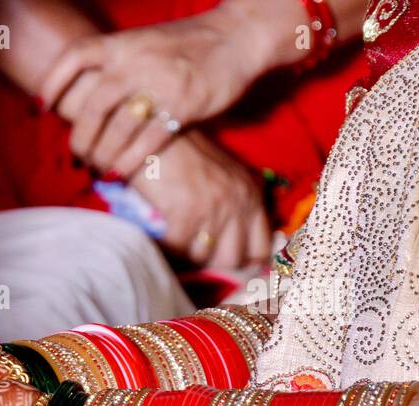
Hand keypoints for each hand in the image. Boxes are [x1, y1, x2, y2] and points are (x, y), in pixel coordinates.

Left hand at [43, 2, 294, 177]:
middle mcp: (136, 62)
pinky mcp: (183, 105)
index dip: (52, 82)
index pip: (75, 56)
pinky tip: (119, 173)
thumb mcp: (145, 42)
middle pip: (92, 105)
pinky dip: (128, 162)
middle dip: (80, 137)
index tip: (41, 108)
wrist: (238, 35)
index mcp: (123, 43)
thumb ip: (117, 63)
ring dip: (102, 155)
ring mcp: (159, 84)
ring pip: (116, 128)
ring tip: (98, 169)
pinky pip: (146, 141)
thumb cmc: (188, 44)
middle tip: (77, 155)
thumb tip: (84, 95)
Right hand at [130, 132, 271, 268]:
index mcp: (252, 194)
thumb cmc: (183, 153)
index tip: (221, 262)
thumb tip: (225, 247)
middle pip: (233, 259)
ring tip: (173, 243)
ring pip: (204, 259)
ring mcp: (214, 208)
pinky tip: (157, 239)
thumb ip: (233, 206)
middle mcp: (239, 202)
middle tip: (192, 254)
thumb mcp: (221, 177)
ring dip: (185, 256)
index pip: (261, 248)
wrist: (156, 129)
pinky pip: (178, 251)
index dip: (243, 262)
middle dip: (210, 263)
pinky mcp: (187, 213)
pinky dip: (165, 249)